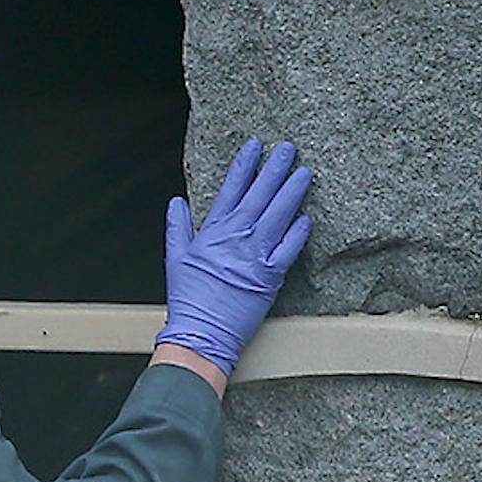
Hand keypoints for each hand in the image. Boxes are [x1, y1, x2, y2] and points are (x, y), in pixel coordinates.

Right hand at [159, 138, 312, 376]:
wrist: (200, 335)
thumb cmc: (187, 300)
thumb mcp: (174, 259)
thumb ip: (177, 227)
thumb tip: (176, 203)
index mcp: (212, 233)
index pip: (230, 191)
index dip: (243, 167)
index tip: (254, 147)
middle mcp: (235, 239)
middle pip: (259, 196)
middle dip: (274, 169)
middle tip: (288, 149)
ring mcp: (254, 256)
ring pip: (278, 215)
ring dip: (292, 192)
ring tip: (304, 173)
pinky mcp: (270, 276)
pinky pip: (289, 248)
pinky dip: (298, 233)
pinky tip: (307, 218)